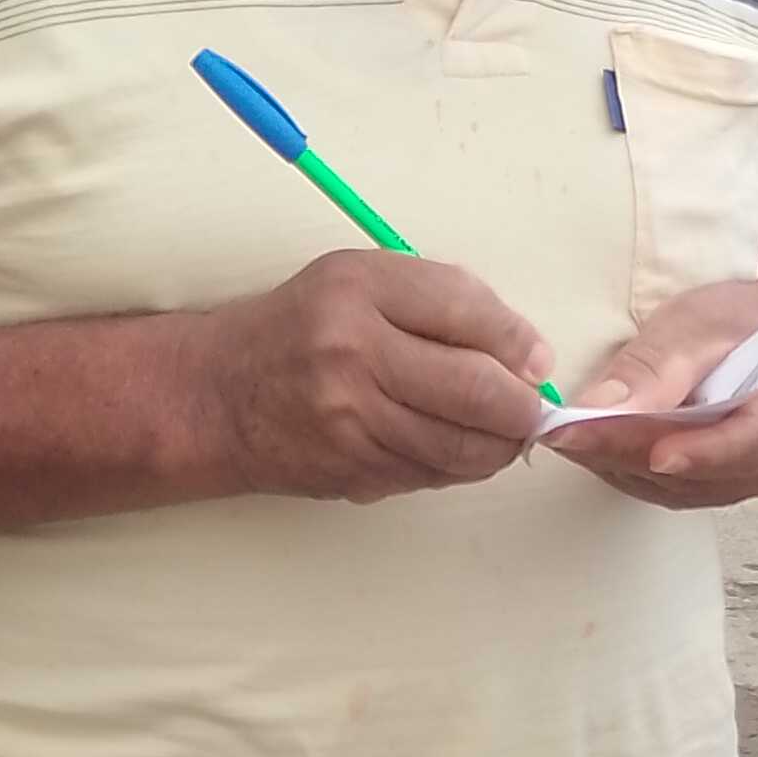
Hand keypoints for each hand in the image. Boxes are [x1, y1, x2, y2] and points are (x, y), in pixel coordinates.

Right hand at [184, 248, 545, 503]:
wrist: (220, 395)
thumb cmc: (304, 328)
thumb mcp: (362, 282)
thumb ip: (442, 301)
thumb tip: (528, 353)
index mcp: (359, 291)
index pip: (468, 311)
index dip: (519, 342)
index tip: (536, 359)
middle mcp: (353, 355)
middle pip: (478, 391)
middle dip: (523, 407)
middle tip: (532, 407)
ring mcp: (351, 422)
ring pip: (465, 447)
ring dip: (501, 445)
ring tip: (501, 429)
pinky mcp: (353, 472)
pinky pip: (434, 475)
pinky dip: (460, 465)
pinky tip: (454, 446)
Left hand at [546, 272, 757, 509]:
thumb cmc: (742, 325)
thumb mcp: (702, 324)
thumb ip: (656, 366)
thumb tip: (602, 407)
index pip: (735, 447)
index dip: (686, 452)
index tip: (639, 450)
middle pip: (687, 472)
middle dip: (622, 452)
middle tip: (560, 432)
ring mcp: (734, 484)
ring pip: (665, 486)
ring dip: (613, 461)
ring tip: (564, 432)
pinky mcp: (705, 489)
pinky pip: (658, 486)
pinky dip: (620, 464)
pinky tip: (587, 441)